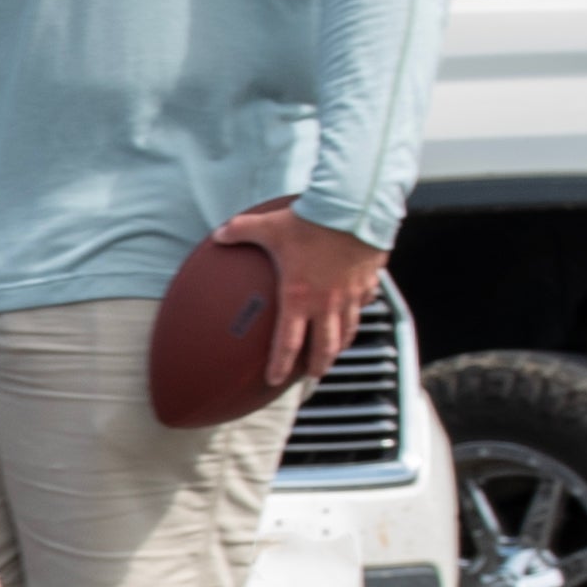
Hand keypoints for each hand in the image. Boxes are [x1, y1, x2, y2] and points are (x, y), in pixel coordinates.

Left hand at [217, 195, 386, 391]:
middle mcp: (326, 302)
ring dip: (341, 345)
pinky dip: (359, 311)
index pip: (287, 342)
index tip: (274, 379)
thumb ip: (240, 231)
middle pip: (324, 346)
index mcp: (298, 296)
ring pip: (348, 330)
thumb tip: (218, 234)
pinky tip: (356, 311)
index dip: (280, 365)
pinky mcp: (368, 281)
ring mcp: (351, 294)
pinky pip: (365, 303)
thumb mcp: (268, 226)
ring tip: (336, 352)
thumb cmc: (310, 221)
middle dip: (318, 365)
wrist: (354, 207)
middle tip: (313, 374)